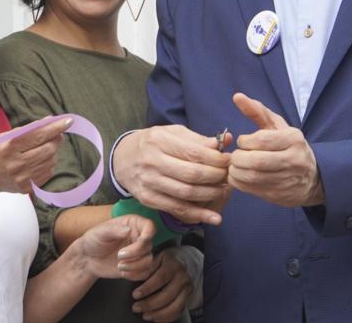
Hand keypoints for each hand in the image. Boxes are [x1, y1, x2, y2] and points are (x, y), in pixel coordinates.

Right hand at [0, 118, 69, 193]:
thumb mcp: (6, 136)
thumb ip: (28, 129)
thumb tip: (50, 122)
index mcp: (9, 147)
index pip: (38, 135)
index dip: (55, 128)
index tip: (68, 121)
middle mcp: (17, 164)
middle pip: (48, 149)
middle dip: (56, 139)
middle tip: (56, 134)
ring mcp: (23, 178)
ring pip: (51, 161)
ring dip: (52, 151)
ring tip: (43, 147)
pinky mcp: (28, 188)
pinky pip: (48, 173)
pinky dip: (48, 163)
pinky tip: (39, 160)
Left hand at [75, 215, 155, 280]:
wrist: (87, 259)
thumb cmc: (93, 240)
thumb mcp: (100, 232)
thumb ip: (115, 230)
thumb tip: (128, 230)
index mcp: (132, 224)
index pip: (149, 226)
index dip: (149, 232)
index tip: (143, 239)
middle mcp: (138, 237)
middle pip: (149, 245)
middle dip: (135, 253)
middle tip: (119, 255)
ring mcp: (138, 253)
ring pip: (149, 261)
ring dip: (135, 266)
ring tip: (120, 266)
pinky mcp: (136, 267)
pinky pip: (144, 273)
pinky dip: (135, 275)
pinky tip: (122, 273)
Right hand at [113, 126, 229, 224]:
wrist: (123, 158)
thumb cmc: (154, 143)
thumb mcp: (173, 133)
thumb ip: (198, 139)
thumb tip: (227, 141)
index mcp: (160, 140)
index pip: (195, 153)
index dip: (216, 159)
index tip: (229, 161)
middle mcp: (152, 161)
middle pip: (192, 174)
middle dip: (216, 177)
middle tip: (228, 176)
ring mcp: (149, 182)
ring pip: (186, 193)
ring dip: (210, 195)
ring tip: (223, 191)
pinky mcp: (148, 199)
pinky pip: (177, 209)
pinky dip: (197, 215)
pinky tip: (213, 217)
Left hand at [132, 248, 193, 321]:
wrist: (189, 261)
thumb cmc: (168, 260)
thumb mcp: (156, 257)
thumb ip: (143, 266)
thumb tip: (125, 273)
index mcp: (173, 264)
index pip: (160, 278)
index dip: (147, 288)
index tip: (135, 295)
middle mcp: (183, 277)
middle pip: (167, 295)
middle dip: (150, 304)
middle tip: (136, 307)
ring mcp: (187, 289)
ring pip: (175, 306)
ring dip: (158, 314)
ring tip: (144, 315)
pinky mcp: (189, 298)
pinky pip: (179, 311)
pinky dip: (167, 318)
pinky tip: (155, 318)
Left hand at [228, 93, 323, 206]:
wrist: (313, 178)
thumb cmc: (289, 146)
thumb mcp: (277, 126)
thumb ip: (257, 111)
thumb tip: (237, 96)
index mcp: (293, 139)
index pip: (261, 140)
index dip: (245, 142)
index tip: (242, 142)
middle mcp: (293, 160)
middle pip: (256, 162)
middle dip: (238, 159)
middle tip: (235, 157)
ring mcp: (288, 179)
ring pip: (253, 178)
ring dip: (236, 172)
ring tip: (235, 167)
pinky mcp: (281, 195)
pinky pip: (253, 190)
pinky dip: (239, 184)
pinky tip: (239, 177)